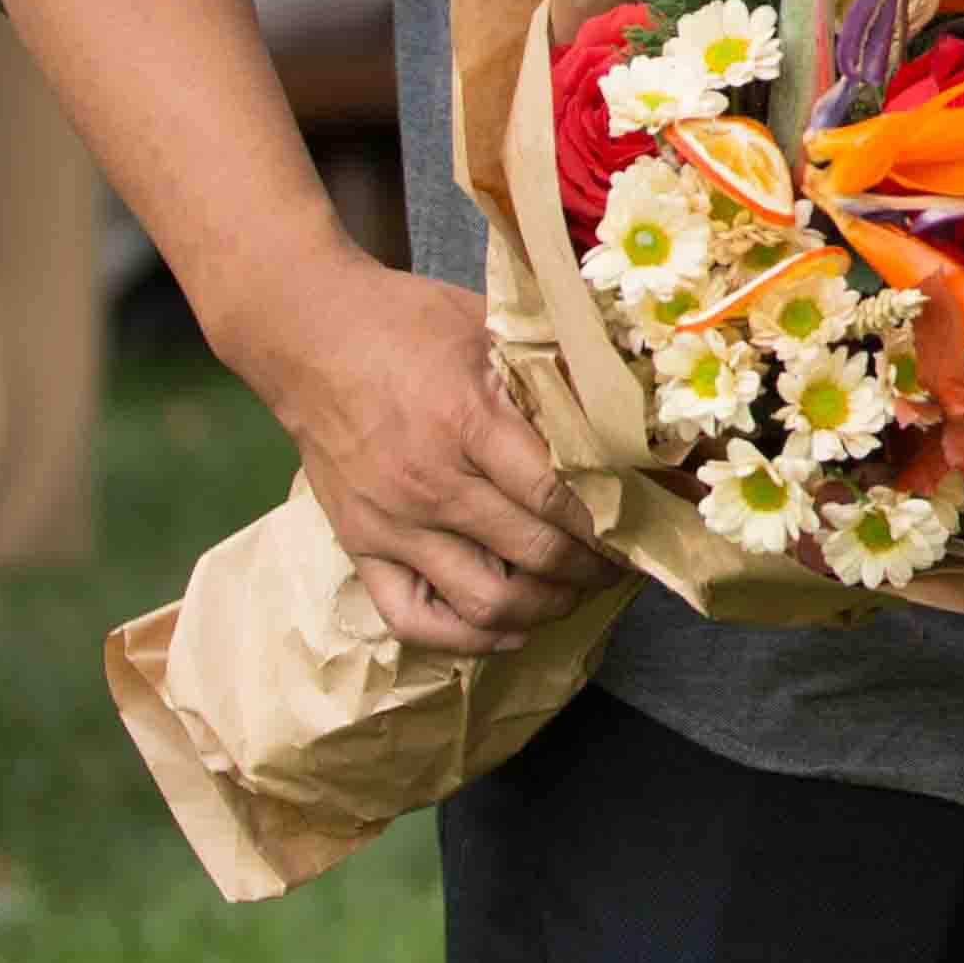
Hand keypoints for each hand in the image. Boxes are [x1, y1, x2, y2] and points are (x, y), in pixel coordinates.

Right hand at [228, 252, 610, 654]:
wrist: (307, 335)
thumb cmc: (408, 323)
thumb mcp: (492, 328)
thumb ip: (554, 372)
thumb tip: (634, 406)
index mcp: (468, 422)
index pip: (560, 494)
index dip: (617, 518)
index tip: (656, 521)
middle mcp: (430, 483)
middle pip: (537, 553)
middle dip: (599, 566)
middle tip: (632, 556)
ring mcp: (391, 523)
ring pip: (487, 601)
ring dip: (550, 605)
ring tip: (583, 587)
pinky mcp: (359, 546)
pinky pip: (415, 619)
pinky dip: (471, 639)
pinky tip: (515, 626)